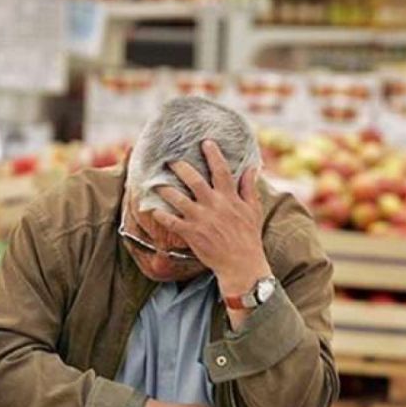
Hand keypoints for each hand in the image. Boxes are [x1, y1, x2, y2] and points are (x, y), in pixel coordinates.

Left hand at [153, 140, 271, 297]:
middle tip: (170, 160)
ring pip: (178, 199)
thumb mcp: (253, 210)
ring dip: (165, 189)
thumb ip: (249, 188)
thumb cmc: (248, 237)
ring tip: (155, 182)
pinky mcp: (192, 234)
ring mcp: (201, 219)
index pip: (221, 170)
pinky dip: (161, 215)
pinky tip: (152, 209)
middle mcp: (214, 205)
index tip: (205, 142)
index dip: (213, 154)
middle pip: (194, 180)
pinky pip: (171, 222)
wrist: (241, 264)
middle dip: (180, 167)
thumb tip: (252, 168)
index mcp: (229, 198)